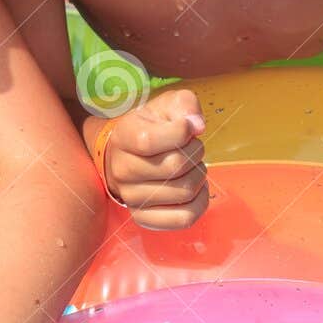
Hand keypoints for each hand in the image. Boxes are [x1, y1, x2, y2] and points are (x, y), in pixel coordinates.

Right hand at [102, 89, 208, 230]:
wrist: (128, 155)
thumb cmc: (152, 128)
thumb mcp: (166, 106)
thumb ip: (185, 104)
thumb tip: (197, 125)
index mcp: (123, 137)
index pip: (150, 141)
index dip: (180, 133)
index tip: (187, 127)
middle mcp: (122, 169)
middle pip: (175, 166)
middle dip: (195, 153)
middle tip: (191, 148)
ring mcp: (131, 197)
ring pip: (184, 191)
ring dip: (199, 176)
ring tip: (190, 167)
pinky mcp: (143, 218)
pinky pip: (184, 218)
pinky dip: (200, 202)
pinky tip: (194, 189)